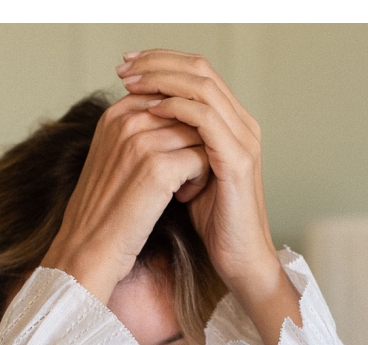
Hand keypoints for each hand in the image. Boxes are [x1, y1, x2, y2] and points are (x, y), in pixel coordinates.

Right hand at [42, 94, 208, 305]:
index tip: (173, 157)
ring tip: (184, 187)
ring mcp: (141, 143)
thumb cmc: (104, 213)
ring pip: (199, 132)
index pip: (167, 96)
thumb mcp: (111, 161)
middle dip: (194, 139)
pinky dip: (200, 178)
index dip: (181, 125)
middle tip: (184, 173)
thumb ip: (134, 134)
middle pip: (186, 111)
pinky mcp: (158, 169)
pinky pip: (202, 157)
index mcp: (114, 115)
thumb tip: (171, 118)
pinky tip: (185, 198)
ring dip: (200, 159)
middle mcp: (127, 121)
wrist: (89, 250)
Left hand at [117, 50, 301, 344]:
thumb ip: (174, 145)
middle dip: (158, 63)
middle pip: (200, 69)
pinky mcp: (238, 160)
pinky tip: (151, 112)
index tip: (126, 66)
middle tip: (124, 65)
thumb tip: (141, 123)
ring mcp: (243, 139)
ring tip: (132, 84)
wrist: (237, 259)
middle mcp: (242, 124)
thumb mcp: (186, 172)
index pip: (197, 73)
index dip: (161, 62)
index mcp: (230, 124)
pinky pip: (205, 119)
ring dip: (163, 80)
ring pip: (203, 86)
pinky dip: (177, 109)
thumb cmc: (212, 223)